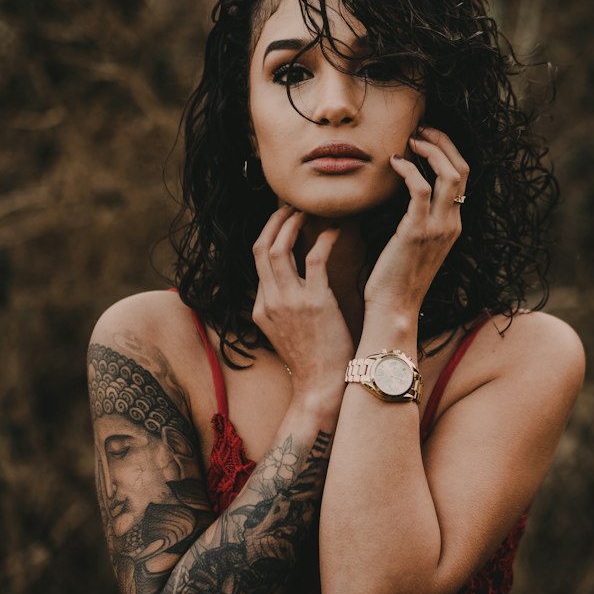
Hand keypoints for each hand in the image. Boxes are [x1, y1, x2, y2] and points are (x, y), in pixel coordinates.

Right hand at [251, 205, 354, 401]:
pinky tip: (337, 229)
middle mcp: (269, 301)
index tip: (284, 220)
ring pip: (279, 248)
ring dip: (293, 224)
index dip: (270, 234)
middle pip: (260, 247)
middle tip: (291, 205)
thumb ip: (282, 308)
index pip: (256, 260)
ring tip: (308, 211)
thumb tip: (291, 287)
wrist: (321, 387)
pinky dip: (325, 238)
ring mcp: (289, 301)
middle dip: (274, 221)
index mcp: (260, 308)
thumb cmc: (312, 360)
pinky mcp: (315, 302)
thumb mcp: (285, 333)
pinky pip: (315, 258)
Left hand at [363, 125, 468, 317]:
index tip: (425, 137)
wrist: (394, 309)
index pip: (462, 176)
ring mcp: (437, 227)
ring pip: (449, 174)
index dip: (447, 150)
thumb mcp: (413, 244)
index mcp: (453, 225)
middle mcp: (451, 223)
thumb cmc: (395, 279)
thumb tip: (404, 192)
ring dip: (431, 149)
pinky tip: (394, 162)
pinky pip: (419, 188)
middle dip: (443, 141)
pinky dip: (409, 169)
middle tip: (420, 128)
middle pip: (462, 168)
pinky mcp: (416, 231)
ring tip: (411, 139)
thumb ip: (417, 219)